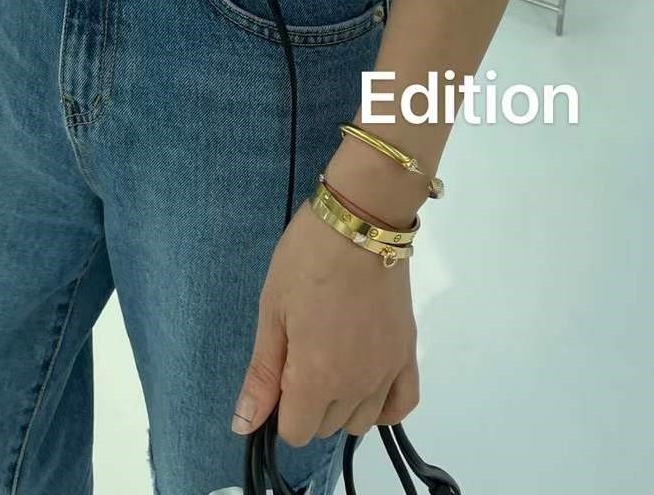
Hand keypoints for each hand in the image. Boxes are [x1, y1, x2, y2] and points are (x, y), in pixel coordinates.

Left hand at [231, 198, 418, 445]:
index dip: (280, 407)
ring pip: (361, 421)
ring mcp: (387, 372)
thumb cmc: (306, 259)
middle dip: (307, 402)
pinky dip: (383, 405)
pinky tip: (366, 382)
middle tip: (302, 350)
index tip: (280, 369)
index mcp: (317, 378)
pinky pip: (401, 405)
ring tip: (331, 357)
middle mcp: (357, 386)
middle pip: (326, 426)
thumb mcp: (273, 310)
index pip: (295, 431)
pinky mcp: (408, 354)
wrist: (360, 222)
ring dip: (342, 403)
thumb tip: (244, 426)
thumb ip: (262, 374)